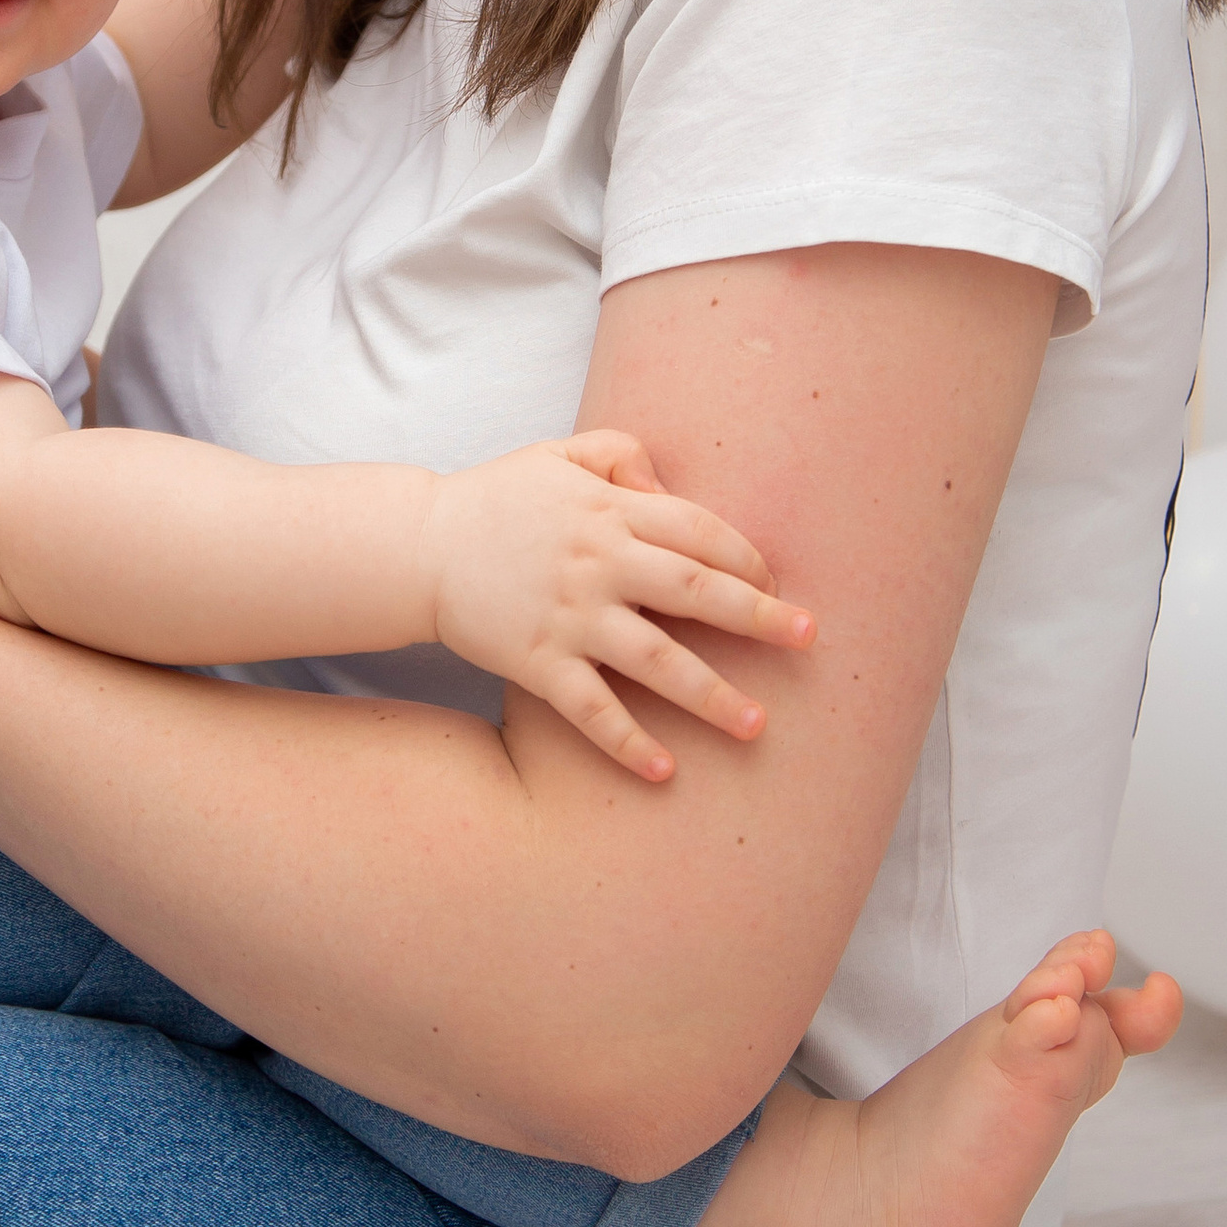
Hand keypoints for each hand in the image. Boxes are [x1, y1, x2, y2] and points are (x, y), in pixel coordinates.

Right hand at [420, 430, 814, 783]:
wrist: (418, 546)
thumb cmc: (497, 499)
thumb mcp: (560, 455)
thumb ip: (622, 456)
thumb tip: (669, 487)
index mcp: (610, 512)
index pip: (699, 532)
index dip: (746, 559)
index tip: (776, 585)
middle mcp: (599, 565)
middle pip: (696, 593)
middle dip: (760, 618)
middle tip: (808, 640)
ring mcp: (570, 618)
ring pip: (657, 662)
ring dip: (711, 696)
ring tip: (757, 726)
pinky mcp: (537, 663)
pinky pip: (592, 710)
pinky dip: (628, 743)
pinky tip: (666, 771)